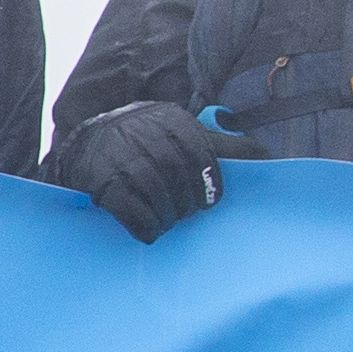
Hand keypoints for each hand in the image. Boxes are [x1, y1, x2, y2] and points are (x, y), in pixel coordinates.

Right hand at [47, 103, 228, 243]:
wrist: (90, 143)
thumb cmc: (148, 140)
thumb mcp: (182, 131)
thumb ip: (220, 143)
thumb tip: (263, 154)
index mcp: (170, 121)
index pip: (199, 152)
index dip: (208, 182)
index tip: (210, 203)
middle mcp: (144, 134)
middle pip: (176, 173)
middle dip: (186, 201)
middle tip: (187, 214)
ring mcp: (120, 157)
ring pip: (154, 191)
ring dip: (167, 215)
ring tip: (168, 221)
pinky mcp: (102, 180)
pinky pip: (129, 208)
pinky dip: (144, 224)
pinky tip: (150, 231)